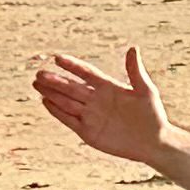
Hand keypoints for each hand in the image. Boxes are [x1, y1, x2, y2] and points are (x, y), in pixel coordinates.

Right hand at [33, 45, 169, 162]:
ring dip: (52, 93)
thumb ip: (135, 71)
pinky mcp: (87, 131)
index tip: (58, 58)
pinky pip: (68, 119)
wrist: (153, 141)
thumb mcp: (145, 91)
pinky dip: (57, 111)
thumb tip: (133, 48)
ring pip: (66, 102)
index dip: (73, 66)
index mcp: (109, 87)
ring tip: (37, 84)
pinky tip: (45, 102)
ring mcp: (90, 115)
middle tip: (39, 73)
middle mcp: (96, 99)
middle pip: (72, 87)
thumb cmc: (152, 114)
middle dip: (56, 80)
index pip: (87, 73)